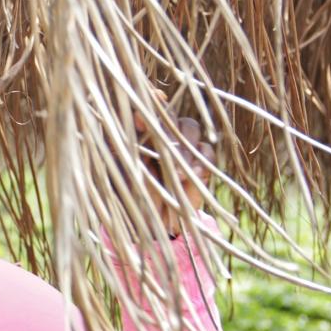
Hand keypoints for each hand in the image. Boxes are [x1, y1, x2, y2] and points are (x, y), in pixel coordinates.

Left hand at [133, 110, 213, 238]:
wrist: (150, 227)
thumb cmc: (128, 197)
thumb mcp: (123, 171)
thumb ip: (131, 143)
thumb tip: (138, 115)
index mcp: (136, 131)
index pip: (146, 107)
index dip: (151, 104)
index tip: (147, 112)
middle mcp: (160, 134)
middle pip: (171, 115)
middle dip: (169, 130)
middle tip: (166, 147)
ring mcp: (181, 146)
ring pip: (191, 128)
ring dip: (185, 147)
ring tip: (177, 170)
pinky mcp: (199, 163)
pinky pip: (207, 151)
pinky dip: (201, 161)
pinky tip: (191, 175)